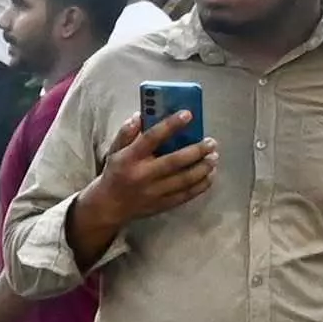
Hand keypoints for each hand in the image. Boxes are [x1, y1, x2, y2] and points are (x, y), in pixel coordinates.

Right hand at [78, 110, 216, 233]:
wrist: (109, 207)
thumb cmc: (115, 173)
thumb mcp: (114, 151)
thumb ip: (126, 133)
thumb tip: (141, 115)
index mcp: (129, 158)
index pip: (151, 138)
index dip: (170, 125)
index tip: (188, 114)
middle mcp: (142, 175)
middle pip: (174, 161)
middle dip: (197, 150)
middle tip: (211, 142)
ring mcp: (154, 192)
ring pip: (185, 179)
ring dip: (203, 167)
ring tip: (214, 157)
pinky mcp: (163, 204)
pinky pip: (187, 194)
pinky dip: (202, 184)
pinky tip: (210, 174)